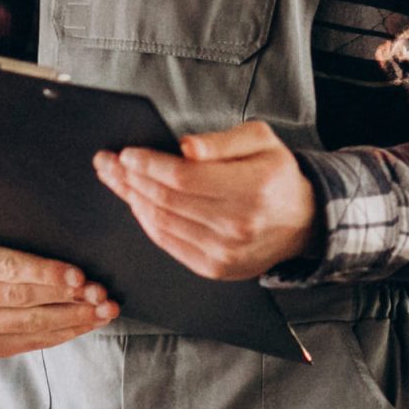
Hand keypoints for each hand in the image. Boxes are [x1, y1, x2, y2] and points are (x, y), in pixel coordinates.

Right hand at [0, 232, 116, 357]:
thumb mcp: (4, 227)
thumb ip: (29, 230)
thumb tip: (79, 240)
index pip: (9, 268)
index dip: (46, 273)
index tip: (80, 276)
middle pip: (23, 298)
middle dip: (68, 296)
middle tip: (102, 293)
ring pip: (32, 323)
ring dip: (75, 317)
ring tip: (106, 310)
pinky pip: (34, 341)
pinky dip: (67, 332)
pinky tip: (91, 322)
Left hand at [94, 120, 318, 281]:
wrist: (302, 221)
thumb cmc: (276, 174)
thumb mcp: (260, 140)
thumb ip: (221, 141)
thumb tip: (184, 147)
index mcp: (253, 187)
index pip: (183, 177)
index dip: (148, 164)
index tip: (125, 153)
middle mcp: (238, 224)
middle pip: (166, 200)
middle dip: (129, 179)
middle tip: (107, 163)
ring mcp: (225, 252)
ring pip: (161, 223)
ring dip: (132, 200)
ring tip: (116, 180)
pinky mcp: (214, 268)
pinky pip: (168, 243)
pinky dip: (147, 222)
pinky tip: (137, 204)